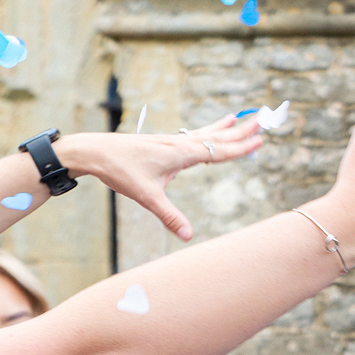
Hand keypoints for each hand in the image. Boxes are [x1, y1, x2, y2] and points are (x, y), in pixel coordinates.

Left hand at [54, 115, 264, 242]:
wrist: (93, 151)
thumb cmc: (119, 170)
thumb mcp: (146, 196)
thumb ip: (169, 216)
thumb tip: (187, 236)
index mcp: (180, 153)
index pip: (219, 151)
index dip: (241, 148)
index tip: (261, 139)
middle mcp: (179, 144)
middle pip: (217, 137)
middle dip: (240, 130)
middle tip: (261, 120)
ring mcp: (171, 141)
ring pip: (204, 133)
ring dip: (224, 128)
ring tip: (237, 118)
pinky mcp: (163, 143)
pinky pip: (192, 136)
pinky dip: (206, 132)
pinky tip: (206, 132)